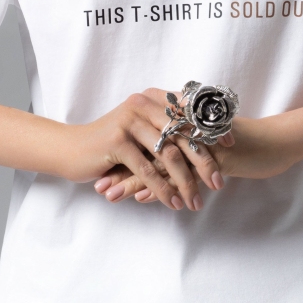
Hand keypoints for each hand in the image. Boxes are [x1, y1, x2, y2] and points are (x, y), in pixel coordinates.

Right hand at [72, 88, 225, 211]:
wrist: (71, 148)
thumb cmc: (109, 142)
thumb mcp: (140, 129)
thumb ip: (165, 128)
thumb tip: (203, 141)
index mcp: (152, 98)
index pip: (190, 110)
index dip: (212, 125)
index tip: (231, 144)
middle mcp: (143, 104)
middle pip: (183, 134)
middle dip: (204, 161)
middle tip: (218, 182)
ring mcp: (130, 122)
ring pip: (168, 155)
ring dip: (186, 182)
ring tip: (196, 201)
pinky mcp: (117, 141)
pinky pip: (147, 170)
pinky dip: (163, 190)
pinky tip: (174, 203)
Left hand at [94, 99, 298, 206]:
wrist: (280, 142)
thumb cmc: (250, 145)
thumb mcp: (215, 145)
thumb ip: (190, 148)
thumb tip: (166, 162)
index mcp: (186, 126)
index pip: (146, 140)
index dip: (124, 154)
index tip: (101, 167)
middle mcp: (188, 131)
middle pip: (145, 150)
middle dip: (119, 168)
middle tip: (95, 182)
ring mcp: (200, 143)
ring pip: (157, 162)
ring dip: (131, 179)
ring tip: (108, 194)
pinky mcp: (214, 156)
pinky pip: (183, 172)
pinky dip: (162, 184)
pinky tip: (143, 197)